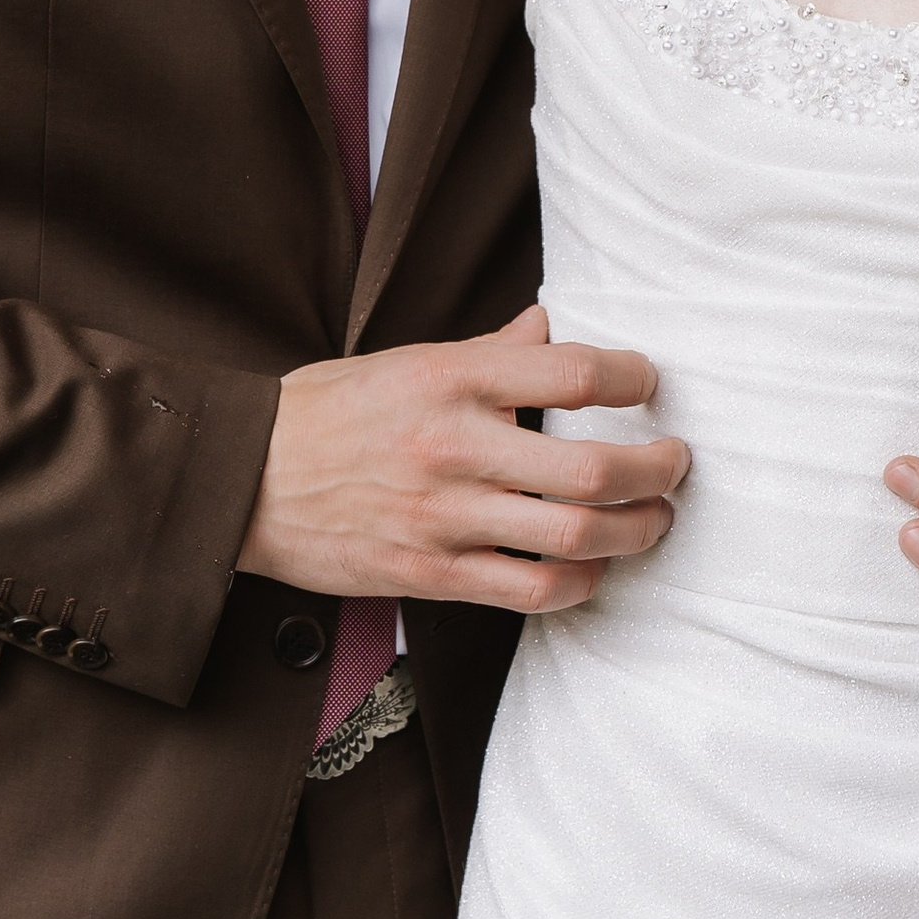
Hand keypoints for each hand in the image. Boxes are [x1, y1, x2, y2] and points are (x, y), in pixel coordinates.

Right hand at [241, 304, 686, 617]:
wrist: (242, 479)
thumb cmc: (325, 412)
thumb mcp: (403, 361)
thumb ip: (487, 351)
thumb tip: (548, 327)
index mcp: (450, 379)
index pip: (571, 374)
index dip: (632, 378)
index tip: (650, 383)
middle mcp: (454, 446)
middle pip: (592, 469)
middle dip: (657, 470)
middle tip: (676, 464)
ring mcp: (443, 517)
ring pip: (574, 537)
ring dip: (635, 532)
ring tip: (655, 519)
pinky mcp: (429, 573)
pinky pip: (529, 591)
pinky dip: (578, 583)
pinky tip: (592, 568)